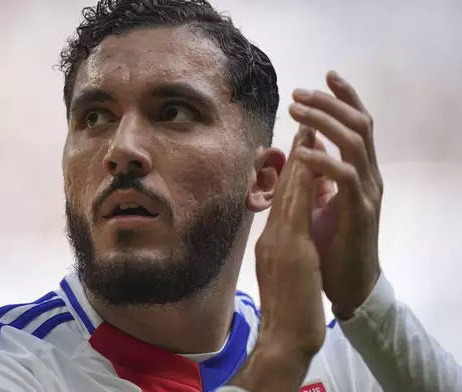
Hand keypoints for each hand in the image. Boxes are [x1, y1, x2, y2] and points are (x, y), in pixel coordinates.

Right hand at [228, 126, 324, 390]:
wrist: (284, 335)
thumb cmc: (286, 310)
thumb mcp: (282, 272)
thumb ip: (281, 249)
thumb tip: (284, 234)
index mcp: (270, 242)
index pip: (280, 202)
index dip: (288, 173)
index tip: (296, 149)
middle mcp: (270, 236)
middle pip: (282, 190)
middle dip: (293, 158)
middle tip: (300, 127)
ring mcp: (278, 240)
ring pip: (288, 193)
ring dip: (298, 161)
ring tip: (305, 133)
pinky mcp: (290, 248)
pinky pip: (297, 208)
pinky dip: (302, 182)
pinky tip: (308, 163)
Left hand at [289, 71, 382, 318]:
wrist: (350, 284)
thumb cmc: (334, 244)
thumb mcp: (324, 203)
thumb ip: (319, 176)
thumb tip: (306, 149)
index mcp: (361, 172)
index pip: (358, 126)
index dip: (345, 99)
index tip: (325, 77)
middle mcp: (369, 176)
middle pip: (358, 126)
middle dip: (330, 104)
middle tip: (300, 93)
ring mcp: (368, 193)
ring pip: (354, 144)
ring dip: (324, 123)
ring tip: (296, 111)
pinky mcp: (360, 213)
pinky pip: (345, 178)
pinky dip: (324, 161)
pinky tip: (303, 152)